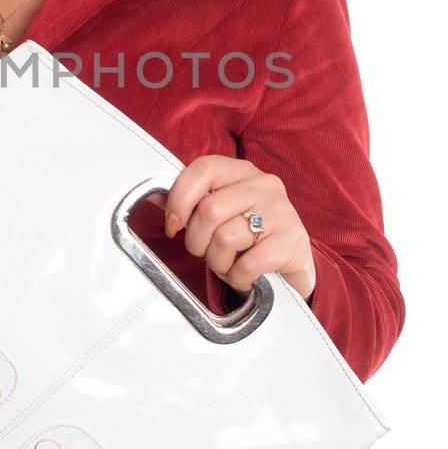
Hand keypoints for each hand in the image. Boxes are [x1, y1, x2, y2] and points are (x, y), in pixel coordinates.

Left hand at [148, 154, 316, 302]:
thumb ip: (192, 203)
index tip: (173, 225)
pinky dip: (238, 279)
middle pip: (209, 210)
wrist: (294, 268)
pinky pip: (246, 265)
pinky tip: (246, 277)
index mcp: (242, 172)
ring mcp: (281, 212)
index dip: (179, 198)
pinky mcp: (291, 242)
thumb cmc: (249, 239)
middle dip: (198, 242)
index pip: (203, 169)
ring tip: (230, 264)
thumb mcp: (222, 214)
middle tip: (208, 252)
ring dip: (218, 263)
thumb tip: (153, 197)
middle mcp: (264, 185)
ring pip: (225, 239)